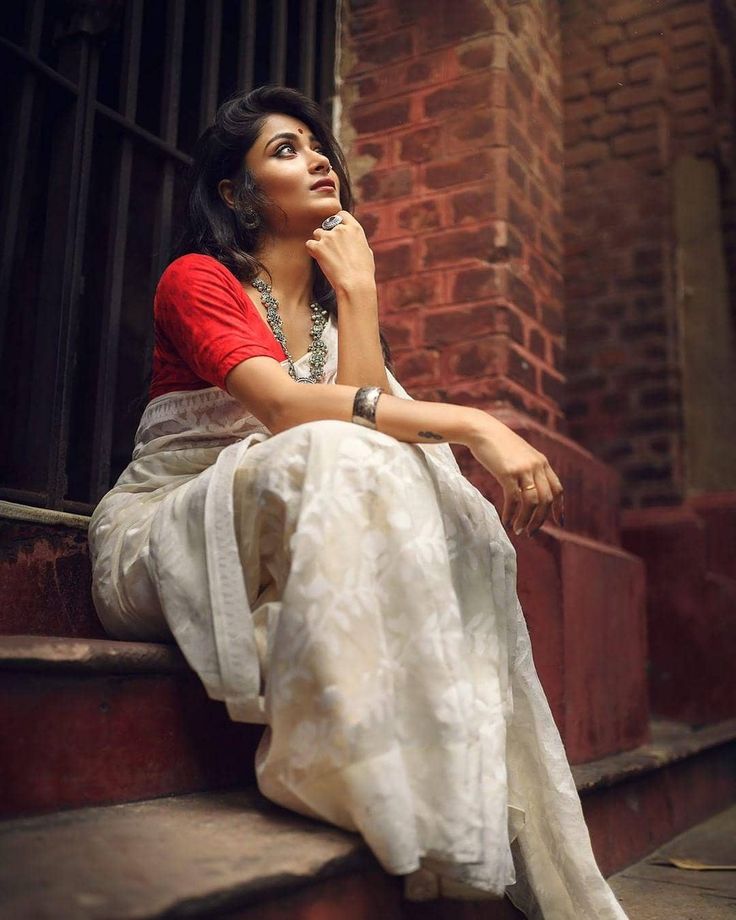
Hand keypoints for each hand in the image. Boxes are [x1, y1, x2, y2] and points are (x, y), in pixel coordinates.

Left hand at [305, 211, 375, 293]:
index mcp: (355, 228)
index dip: (337, 222)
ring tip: (326, 257)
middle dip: (327, 235)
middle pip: (327, 224)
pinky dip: (312, 251)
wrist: (355, 284)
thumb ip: (357, 241)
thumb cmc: (363, 273)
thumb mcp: (367, 252)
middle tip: (330, 249)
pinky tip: (319, 260)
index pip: (341, 214)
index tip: (336, 231)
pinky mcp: (318, 247)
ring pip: (317, 233)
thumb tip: (354, 241)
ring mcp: (328, 237)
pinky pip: (309, 244)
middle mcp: (341, 229)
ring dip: (319, 242)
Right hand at [468, 418, 563, 535]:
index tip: (559, 523)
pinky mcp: (508, 473)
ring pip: (531, 502)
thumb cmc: (498, 444)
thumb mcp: (520, 455)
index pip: (558, 489)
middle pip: (546, 500)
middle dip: (539, 520)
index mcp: (542, 462)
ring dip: (525, 520)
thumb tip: (530, 489)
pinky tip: (506, 521)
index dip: (559, 508)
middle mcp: (537, 466)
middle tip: (530, 532)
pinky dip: (511, 513)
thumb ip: (529, 469)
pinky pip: (514, 499)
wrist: (482, 430)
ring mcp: (523, 469)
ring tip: (518, 530)